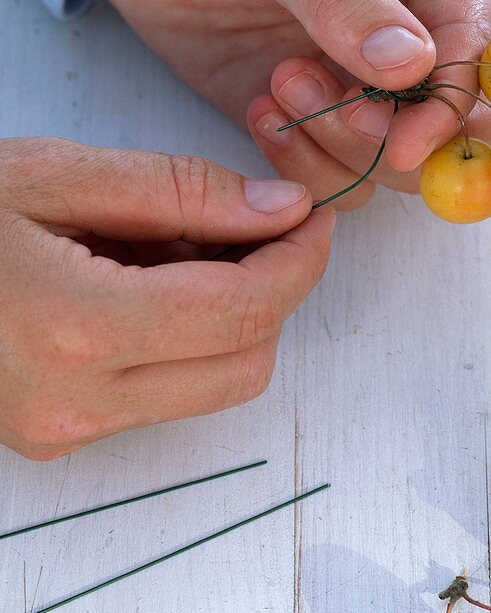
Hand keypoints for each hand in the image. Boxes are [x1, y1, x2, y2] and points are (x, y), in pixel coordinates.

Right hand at [0, 137, 333, 459]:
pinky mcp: (59, 439)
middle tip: (251, 225)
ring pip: (215, 387)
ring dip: (232, 321)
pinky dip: (186, 343)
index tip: (315, 219)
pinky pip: (165, 395)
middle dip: (271, 293)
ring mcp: (65, 432)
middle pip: (246, 362)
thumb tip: (283, 212)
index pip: (246, 310)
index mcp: (77, 327)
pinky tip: (146, 288)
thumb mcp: (55, 173)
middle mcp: (77, 403)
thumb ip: (181, 192)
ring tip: (182, 251)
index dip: (300, 261)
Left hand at [84, 0, 490, 202]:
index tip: (404, 143)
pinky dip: (301, 162)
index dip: (448, 105)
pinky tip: (259, 107)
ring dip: (334, 143)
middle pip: (447, 123)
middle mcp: (414, 27)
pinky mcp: (320, 118)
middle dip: (386, 134)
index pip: (472, 48)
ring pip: (393, 160)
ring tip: (277, 81)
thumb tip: (413, 66)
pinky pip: (339, 175)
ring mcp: (367, 80)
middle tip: (315, 98)